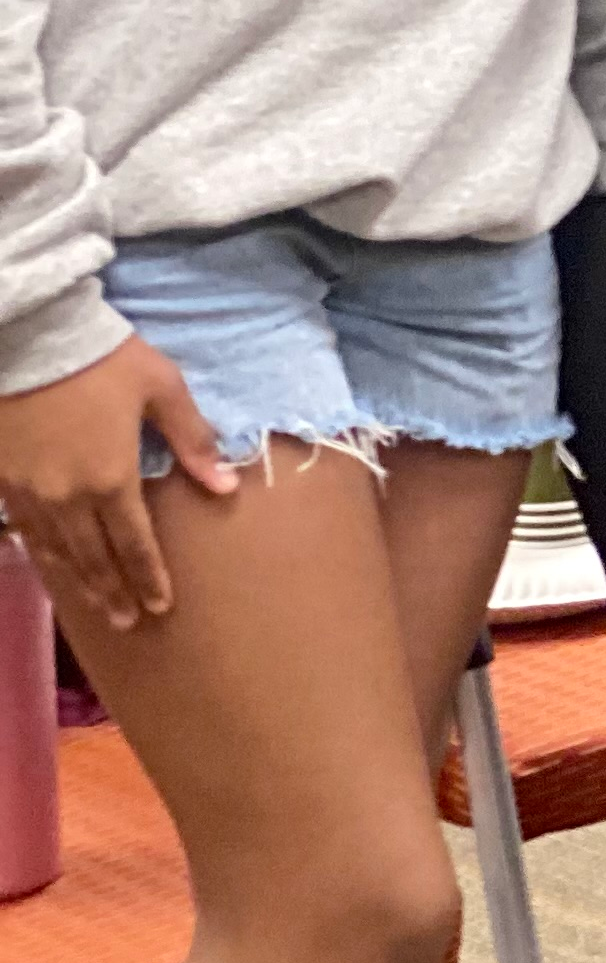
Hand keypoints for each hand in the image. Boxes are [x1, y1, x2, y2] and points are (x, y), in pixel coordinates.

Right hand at [0, 335, 234, 630]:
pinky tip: (56, 568)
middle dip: (116, 593)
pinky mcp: (5, 483)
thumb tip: (226, 484)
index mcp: (111, 478)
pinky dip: (46, 557)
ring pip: (58, 554)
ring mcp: (31, 494)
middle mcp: (68, 498)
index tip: (162, 606)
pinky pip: (28, 534)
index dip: (148, 577)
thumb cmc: (106, 361)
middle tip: (132, 622)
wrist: (33, 340)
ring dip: (81, 584)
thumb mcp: (162, 390)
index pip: (133, 543)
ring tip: (101, 608)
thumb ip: (193, 439)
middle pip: (94, 559)